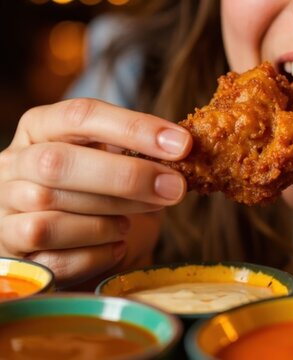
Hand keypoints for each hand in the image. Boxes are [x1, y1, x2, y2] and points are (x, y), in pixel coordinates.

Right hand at [0, 98, 191, 286]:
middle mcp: (13, 166)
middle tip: (175, 188)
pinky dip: (97, 253)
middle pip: (58, 164)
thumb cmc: (96, 193)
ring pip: (52, 217)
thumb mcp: (112, 160)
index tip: (182, 144)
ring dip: (109, 220)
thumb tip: (182, 150)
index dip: (134, 127)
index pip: (80, 115)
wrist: (71, 244)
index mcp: (40, 128)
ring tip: (133, 221)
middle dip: (126, 177)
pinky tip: (118, 245)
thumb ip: (136, 151)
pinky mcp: (14, 256)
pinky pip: (56, 260)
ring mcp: (4, 212)